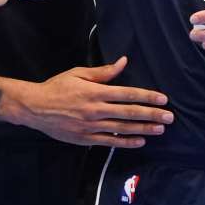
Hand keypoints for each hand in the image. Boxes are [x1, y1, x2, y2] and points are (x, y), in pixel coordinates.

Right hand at [8, 56, 173, 148]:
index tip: (163, 99)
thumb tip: (123, 62)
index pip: (128, 94)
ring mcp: (91, 126)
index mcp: (95, 92)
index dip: (147, 97)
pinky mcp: (86, 139)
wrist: (35, 107)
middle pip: (129, 113)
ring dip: (143, 129)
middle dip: (152, 115)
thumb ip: (103, 72)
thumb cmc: (57, 87)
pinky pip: (110, 141)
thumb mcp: (78, 74)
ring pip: (123, 128)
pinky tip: (140, 141)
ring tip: (160, 129)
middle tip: (169, 117)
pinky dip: (126, 141)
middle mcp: (96, 110)